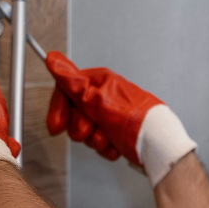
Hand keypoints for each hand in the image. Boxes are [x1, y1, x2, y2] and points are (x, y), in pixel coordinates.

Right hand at [45, 51, 195, 186]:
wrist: (156, 143)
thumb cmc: (132, 119)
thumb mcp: (96, 99)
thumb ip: (71, 82)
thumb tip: (52, 59)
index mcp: (98, 83)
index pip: (65, 92)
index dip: (59, 110)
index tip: (57, 127)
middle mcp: (104, 97)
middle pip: (75, 114)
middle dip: (81, 129)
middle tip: (91, 131)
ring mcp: (111, 115)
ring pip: (87, 131)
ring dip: (94, 140)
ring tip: (107, 140)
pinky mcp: (118, 132)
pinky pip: (100, 142)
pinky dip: (106, 148)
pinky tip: (114, 147)